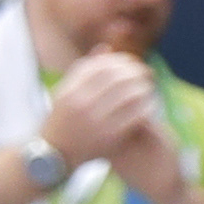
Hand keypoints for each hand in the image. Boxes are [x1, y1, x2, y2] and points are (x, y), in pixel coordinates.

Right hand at [39, 50, 161, 172]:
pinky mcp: (109, 138)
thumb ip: (84, 71)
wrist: (53, 156)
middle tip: (147, 73)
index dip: (120, 61)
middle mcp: (80, 104)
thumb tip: (107, 48)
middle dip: (136, 72)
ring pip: (130, 95)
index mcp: (69, 90)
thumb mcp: (65, 93)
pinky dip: (146, 108)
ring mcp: (95, 121)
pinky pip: (136, 116)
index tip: (131, 63)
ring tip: (149, 88)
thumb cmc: (61, 121)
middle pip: (117, 78)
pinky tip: (151, 106)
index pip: (101, 66)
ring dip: (144, 88)